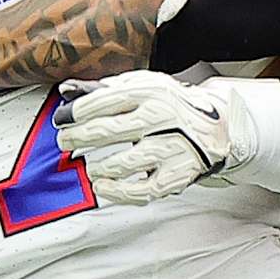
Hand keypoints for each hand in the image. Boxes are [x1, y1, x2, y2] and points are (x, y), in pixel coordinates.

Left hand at [56, 72, 234, 204]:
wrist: (217, 126)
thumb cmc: (171, 106)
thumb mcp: (142, 86)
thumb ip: (105, 89)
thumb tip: (66, 92)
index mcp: (150, 92)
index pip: (102, 102)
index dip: (75, 113)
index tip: (62, 120)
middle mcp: (161, 118)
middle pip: (106, 131)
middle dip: (77, 138)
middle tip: (66, 142)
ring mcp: (170, 148)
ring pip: (121, 164)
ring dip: (97, 167)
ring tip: (89, 166)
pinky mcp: (176, 175)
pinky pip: (141, 191)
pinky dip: (116, 192)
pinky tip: (103, 186)